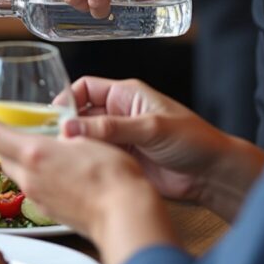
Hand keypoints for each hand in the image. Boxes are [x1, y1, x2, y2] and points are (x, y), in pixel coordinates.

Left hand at [0, 117, 170, 262]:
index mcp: (34, 153)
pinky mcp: (50, 212)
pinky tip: (57, 176)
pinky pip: (36, 191)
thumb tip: (63, 134)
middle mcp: (30, 178)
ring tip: (39, 153)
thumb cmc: (111, 175)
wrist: (124, 216)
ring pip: (21, 175)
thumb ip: (67, 137)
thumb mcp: (88, 140)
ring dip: (24, 163)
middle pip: (6, 158)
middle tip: (9, 134)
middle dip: (5, 146)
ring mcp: (39, 198)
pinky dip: (39, 180)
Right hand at [60, 77, 227, 203]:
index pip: (85, 87)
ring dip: (75, 144)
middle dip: (66, 124)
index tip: (52, 115)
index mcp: (126, 94)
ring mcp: (119, 137)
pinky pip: (95, 156)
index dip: (67, 98)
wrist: (212, 176)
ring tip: (61, 154)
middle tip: (51, 138)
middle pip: (81, 113)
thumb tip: (72, 128)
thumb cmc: (192, 140)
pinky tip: (76, 167)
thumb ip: (111, 127)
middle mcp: (119, 113)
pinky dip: (85, 160)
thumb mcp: (150, 128)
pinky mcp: (121, 159)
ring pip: (85, 136)